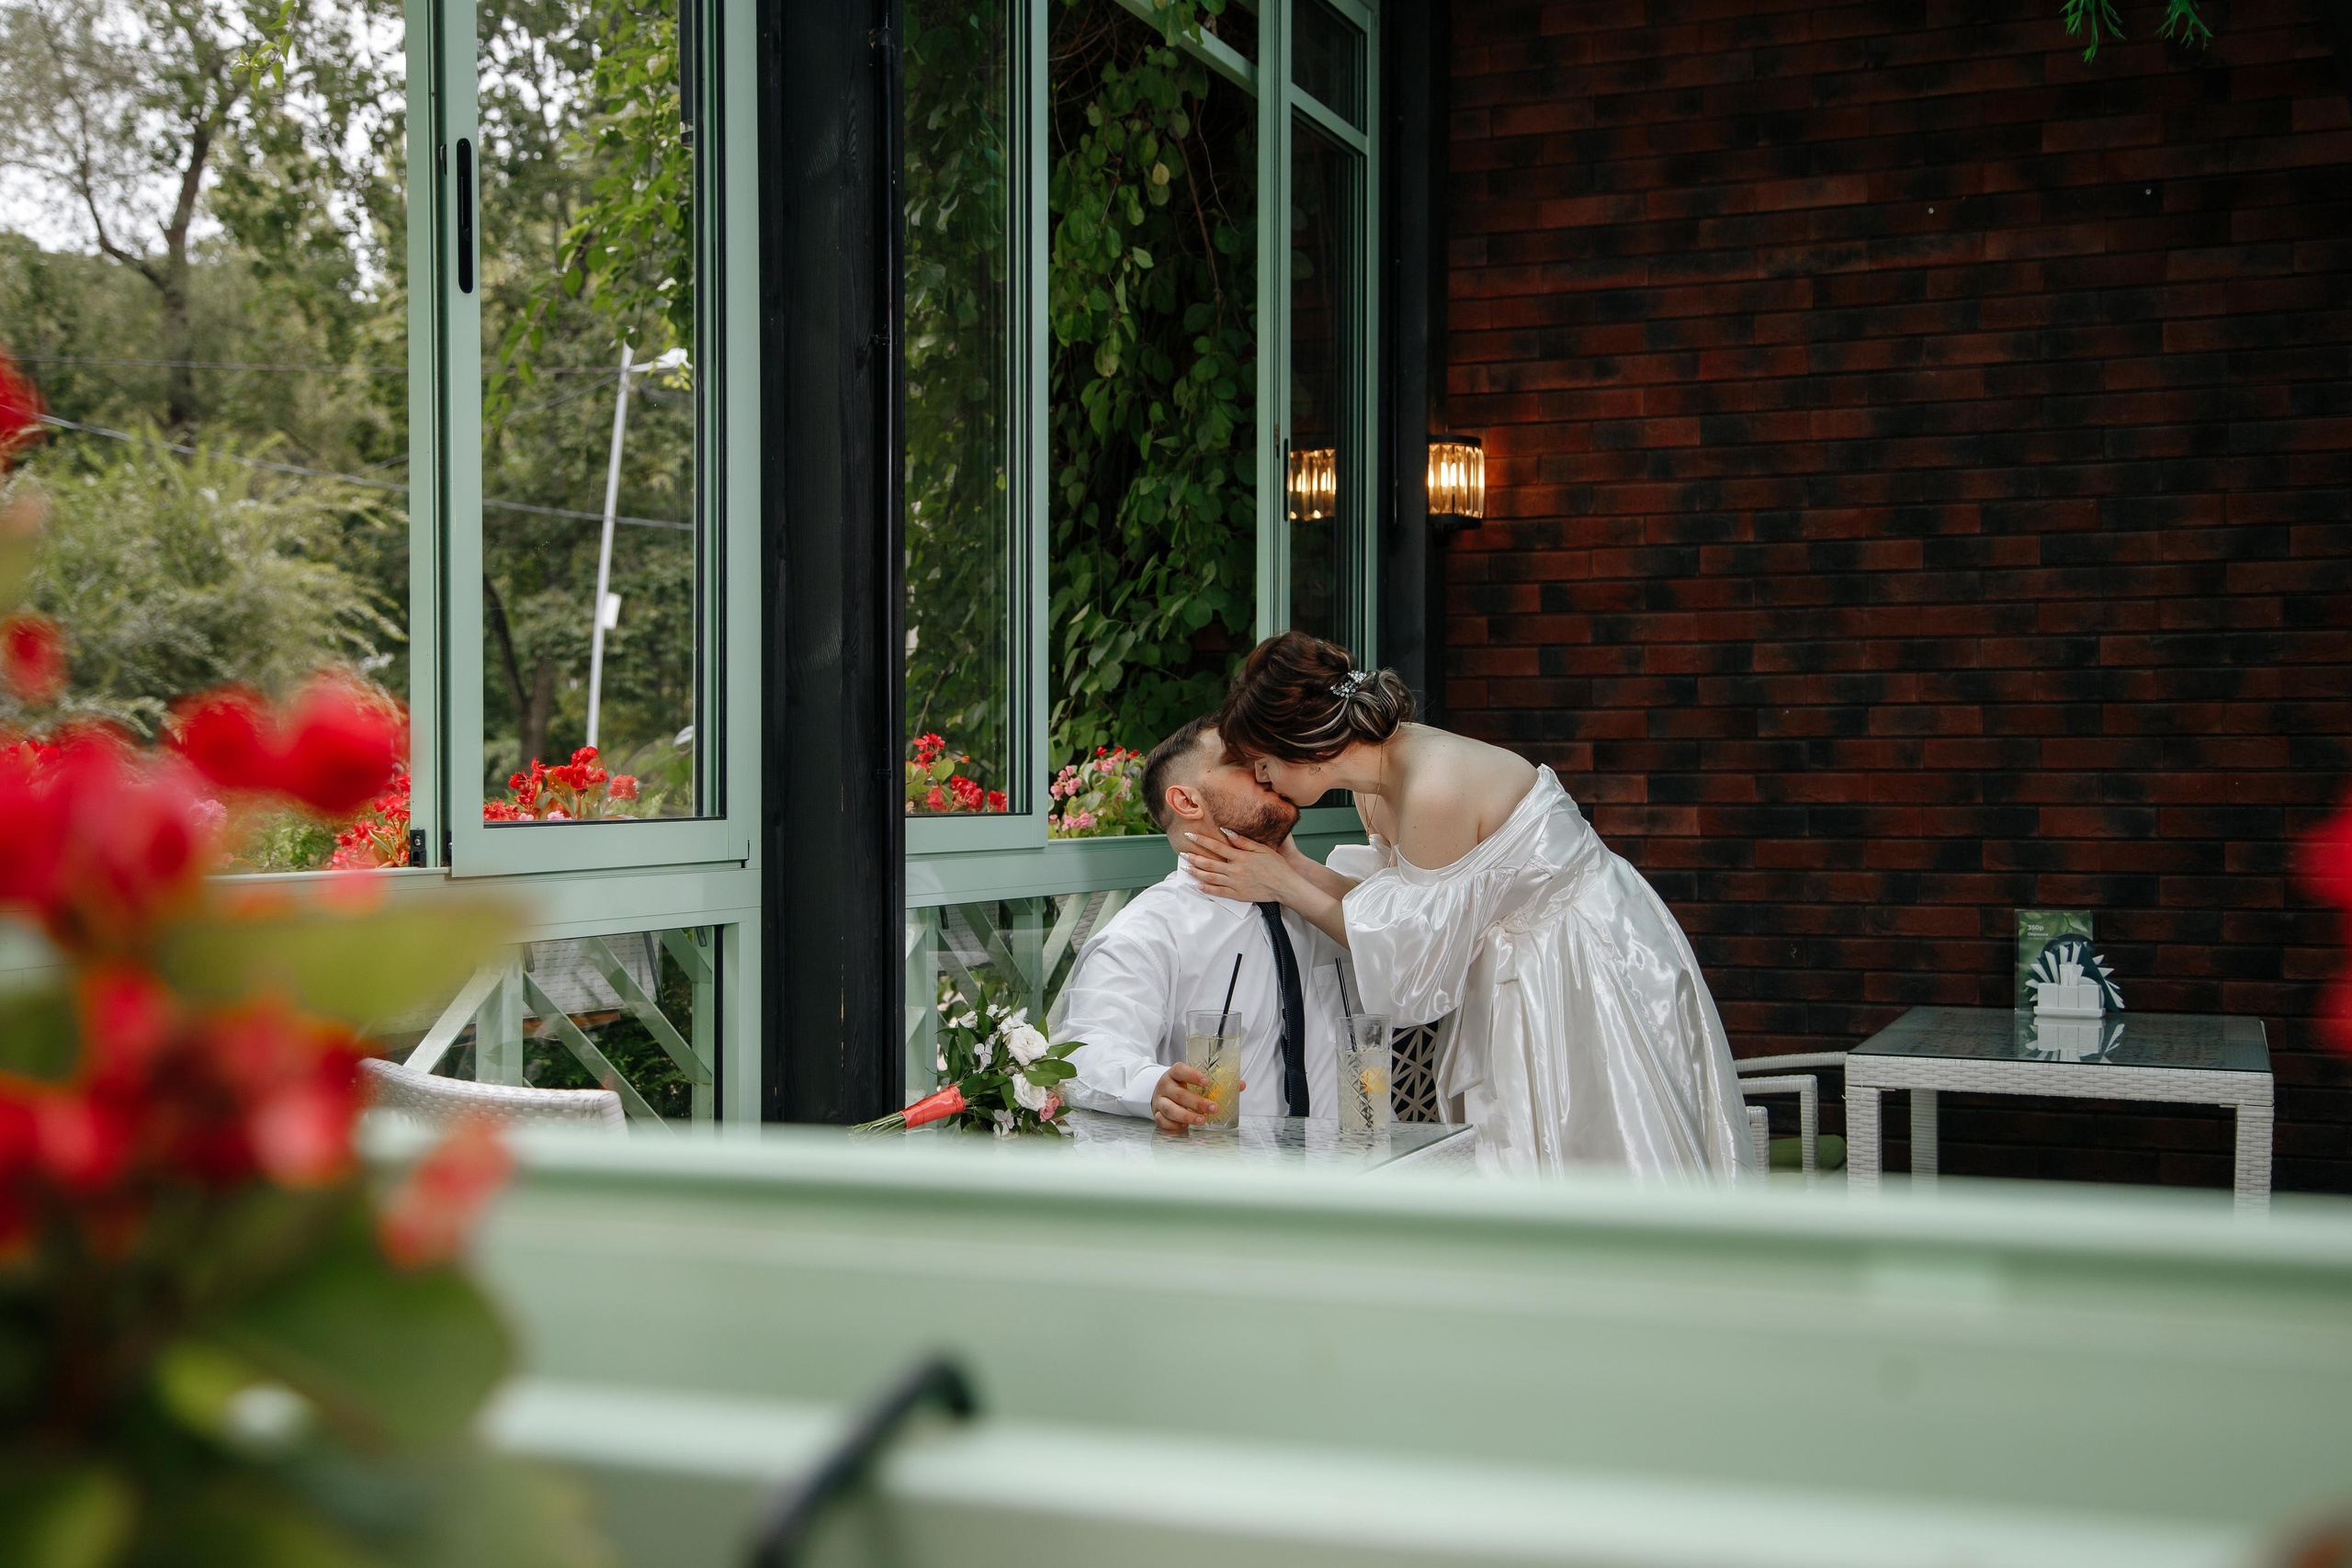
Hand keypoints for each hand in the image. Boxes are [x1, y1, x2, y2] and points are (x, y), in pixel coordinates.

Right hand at [1152, 1061, 1239, 1132]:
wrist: (1161, 1091)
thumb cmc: (1183, 1085)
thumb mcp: (1194, 1080)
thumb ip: (1217, 1082)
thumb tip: (1240, 1085)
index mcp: (1175, 1073)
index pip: (1181, 1070)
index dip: (1193, 1075)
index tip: (1207, 1082)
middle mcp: (1165, 1085)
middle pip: (1179, 1094)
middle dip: (1197, 1102)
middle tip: (1213, 1108)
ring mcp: (1159, 1100)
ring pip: (1170, 1109)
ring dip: (1187, 1115)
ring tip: (1202, 1120)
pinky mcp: (1156, 1113)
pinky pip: (1162, 1120)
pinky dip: (1174, 1125)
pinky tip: (1186, 1126)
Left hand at [1183, 828, 1298, 906]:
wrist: (1284, 886)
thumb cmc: (1276, 866)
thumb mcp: (1262, 849)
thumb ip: (1243, 841)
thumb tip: (1227, 832)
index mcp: (1241, 857)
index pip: (1216, 846)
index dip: (1201, 840)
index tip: (1190, 835)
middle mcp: (1235, 870)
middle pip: (1209, 863)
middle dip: (1194, 857)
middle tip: (1182, 853)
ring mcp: (1235, 884)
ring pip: (1210, 878)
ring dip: (1196, 872)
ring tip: (1185, 867)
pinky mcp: (1237, 895)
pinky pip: (1218, 892)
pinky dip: (1205, 889)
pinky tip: (1197, 886)